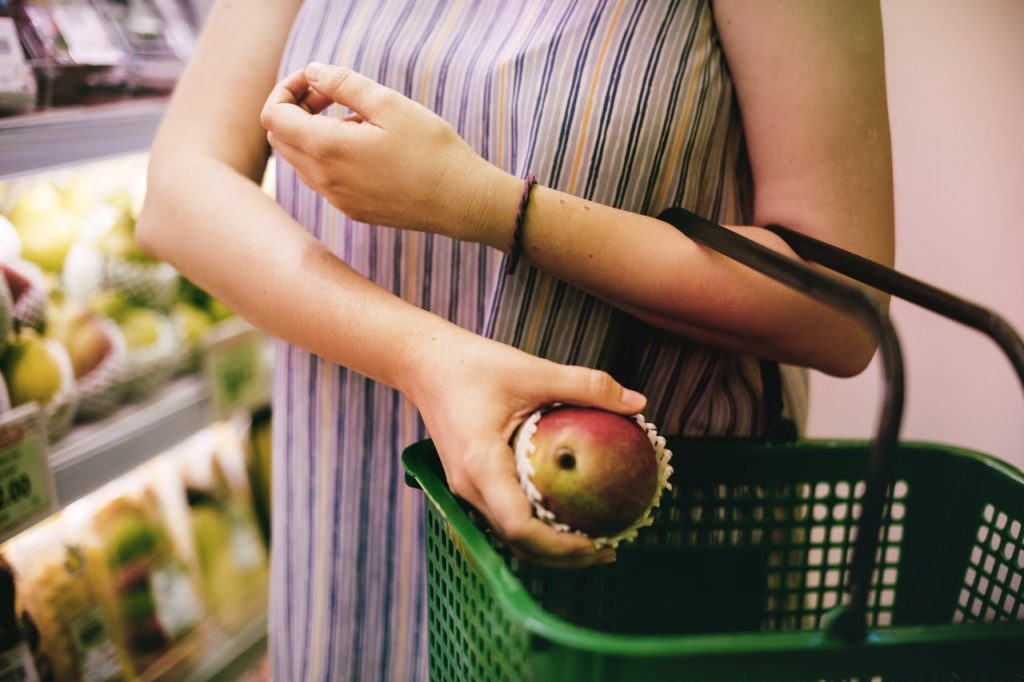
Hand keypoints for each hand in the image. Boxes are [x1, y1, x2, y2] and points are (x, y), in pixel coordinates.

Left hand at [260, 63, 519, 245]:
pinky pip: (324, 180)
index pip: (272, 116)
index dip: (287, 90)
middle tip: (331, 97)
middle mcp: (323, 180)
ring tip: (358, 121)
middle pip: (280, 139)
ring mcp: (337, 199)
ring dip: (313, 134)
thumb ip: (343, 84)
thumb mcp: (388, 104)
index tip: (318, 82)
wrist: (462, 202)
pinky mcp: (354, 210)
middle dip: (296, 110)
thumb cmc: (431, 150)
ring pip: (301, 161)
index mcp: (326, 149)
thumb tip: (313, 73)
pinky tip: (369, 148)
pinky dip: (331, 157)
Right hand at [401, 328, 646, 568]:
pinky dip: (535, 526)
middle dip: (562, 556)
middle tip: (609, 550)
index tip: (596, 543)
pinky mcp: (468, 482)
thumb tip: (638, 403)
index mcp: (481, 463)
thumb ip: (586, 385)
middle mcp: (469, 485)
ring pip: (509, 534)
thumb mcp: (534, 370)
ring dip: (549, 546)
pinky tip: (564, 515)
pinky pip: (504, 516)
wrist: (424, 363)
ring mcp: (465, 488)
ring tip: (593, 542)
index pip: (519, 525)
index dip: (559, 545)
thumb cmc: (472, 365)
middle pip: (517, 541)